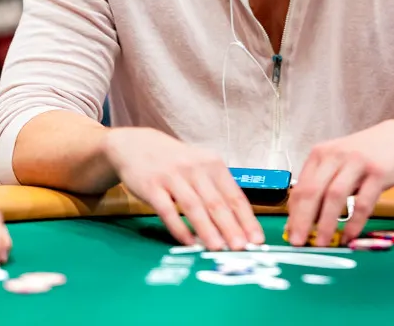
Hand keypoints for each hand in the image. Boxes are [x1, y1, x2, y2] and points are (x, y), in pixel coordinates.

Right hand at [104, 127, 262, 250]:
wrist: (136, 145)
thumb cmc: (176, 161)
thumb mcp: (200, 166)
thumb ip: (217, 189)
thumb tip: (238, 223)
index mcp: (213, 164)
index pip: (234, 195)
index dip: (246, 219)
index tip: (256, 239)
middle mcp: (195, 168)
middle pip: (217, 202)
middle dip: (231, 227)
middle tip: (242, 248)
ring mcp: (173, 176)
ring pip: (194, 206)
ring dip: (207, 229)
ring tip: (218, 248)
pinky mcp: (152, 186)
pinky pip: (167, 209)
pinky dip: (178, 227)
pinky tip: (188, 242)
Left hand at [286, 120, 393, 246]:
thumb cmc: (365, 156)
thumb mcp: (339, 163)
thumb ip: (321, 186)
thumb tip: (300, 220)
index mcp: (321, 154)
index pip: (301, 187)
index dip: (293, 214)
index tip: (290, 235)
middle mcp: (336, 155)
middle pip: (313, 191)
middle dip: (303, 220)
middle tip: (298, 243)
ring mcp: (357, 162)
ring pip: (335, 196)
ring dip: (326, 223)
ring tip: (322, 243)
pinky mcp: (378, 172)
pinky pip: (363, 202)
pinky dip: (354, 222)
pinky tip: (349, 236)